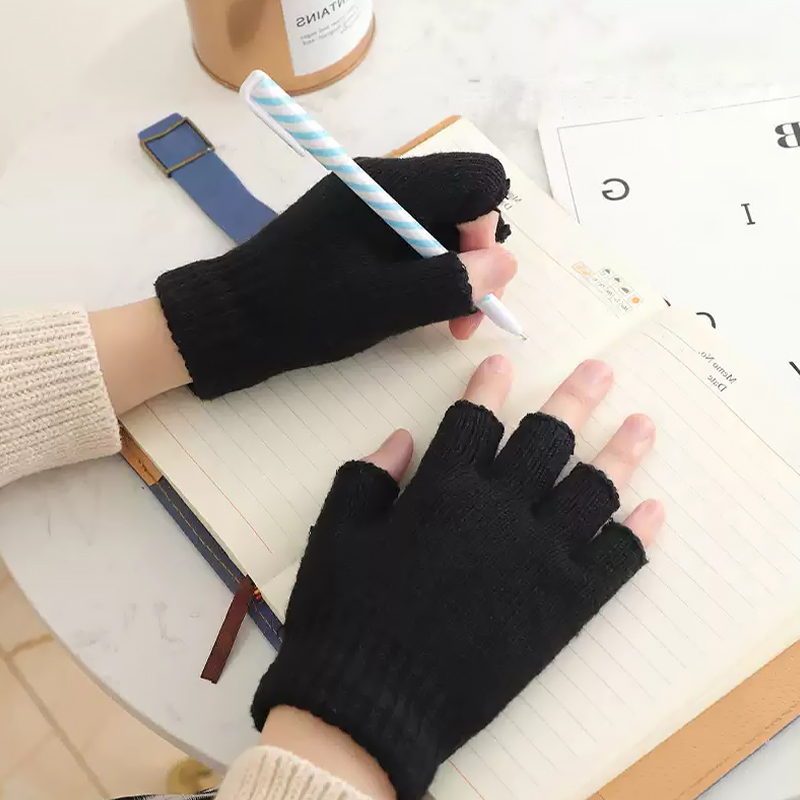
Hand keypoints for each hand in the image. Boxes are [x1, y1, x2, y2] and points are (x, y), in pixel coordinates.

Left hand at [155, 153, 516, 398]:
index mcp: (389, 185)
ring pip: (441, 229)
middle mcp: (385, 184)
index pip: (476, 180)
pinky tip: (417, 311)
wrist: (235, 319)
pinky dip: (426, 276)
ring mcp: (370, 207)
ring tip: (444, 321)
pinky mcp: (359, 231)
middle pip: (463, 205)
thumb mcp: (383, 305)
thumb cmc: (304, 310)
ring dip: (454, 273)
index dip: (487, 232)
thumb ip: (449, 283)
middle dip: (475, 259)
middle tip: (464, 315)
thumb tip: (506, 266)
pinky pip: (413, 244)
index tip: (473, 281)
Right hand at [252, 356, 663, 799]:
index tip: (504, 362)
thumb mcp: (337, 534)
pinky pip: (613, 560)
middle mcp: (498, 512)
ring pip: (592, 489)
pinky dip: (636, 534)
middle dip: (575, 398)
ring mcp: (539, 557)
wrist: (374, 703)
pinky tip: (652, 511)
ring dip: (621, 452)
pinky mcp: (564, 605)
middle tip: (600, 373)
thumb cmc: (346, 616)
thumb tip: (401, 438)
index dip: (488, 387)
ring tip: (642, 424)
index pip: (474, 421)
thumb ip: (367, 477)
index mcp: (442, 491)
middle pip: (548, 439)